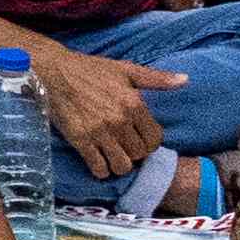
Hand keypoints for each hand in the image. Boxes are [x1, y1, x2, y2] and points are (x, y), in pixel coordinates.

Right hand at [25, 42, 169, 182]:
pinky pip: (99, 168)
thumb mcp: (126, 69)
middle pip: (139, 155)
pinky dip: (101, 169)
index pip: (155, 139)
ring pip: (122, 166)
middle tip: (125, 147)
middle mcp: (119, 120)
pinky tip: (98, 160)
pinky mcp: (80, 140)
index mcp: (134, 103)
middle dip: (134, 153)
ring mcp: (99, 132)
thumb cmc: (90, 70)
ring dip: (119, 164)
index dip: (149, 142)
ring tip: (113, 155)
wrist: (54, 71)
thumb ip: (157, 79)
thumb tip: (186, 80)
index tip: (140, 138)